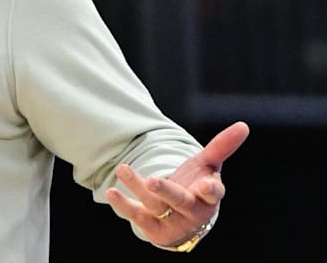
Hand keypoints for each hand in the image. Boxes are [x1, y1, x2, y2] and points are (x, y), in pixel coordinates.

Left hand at [105, 121, 249, 248]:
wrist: (182, 220)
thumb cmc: (197, 187)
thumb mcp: (208, 167)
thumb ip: (221, 147)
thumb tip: (243, 125)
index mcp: (209, 197)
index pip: (213, 194)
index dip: (210, 189)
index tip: (207, 184)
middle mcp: (192, 212)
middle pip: (180, 201)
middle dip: (167, 191)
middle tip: (153, 180)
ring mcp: (172, 222)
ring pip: (155, 205)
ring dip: (137, 187)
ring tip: (122, 168)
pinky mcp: (153, 229)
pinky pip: (137, 216)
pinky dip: (124, 205)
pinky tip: (112, 191)